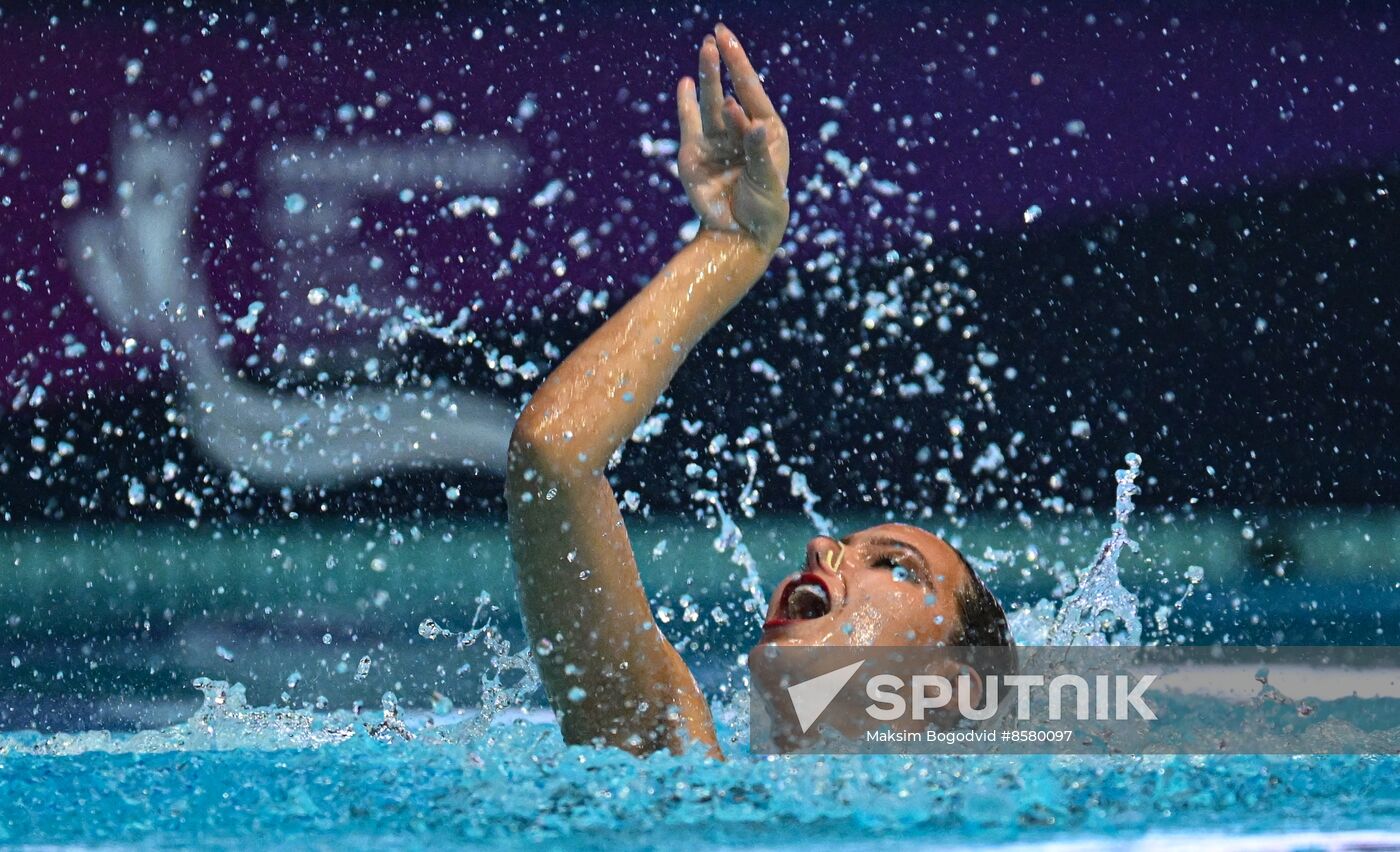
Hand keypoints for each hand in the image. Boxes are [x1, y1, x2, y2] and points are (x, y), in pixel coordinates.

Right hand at [676, 23, 789, 250]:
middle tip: (716, 38)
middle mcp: (740, 130)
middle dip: (723, 64)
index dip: (739, 63)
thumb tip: (750, 120)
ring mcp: (716, 141)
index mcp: (766, 130)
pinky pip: (689, 123)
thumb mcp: (767, 180)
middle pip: (730, 91)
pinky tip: (684, 85)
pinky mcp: (694, 155)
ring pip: (709, 104)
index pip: (752, 90)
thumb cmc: (764, 207)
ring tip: (705, 50)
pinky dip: (686, 105)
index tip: (726, 38)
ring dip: (707, 78)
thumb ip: (757, 151)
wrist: (740, 235)